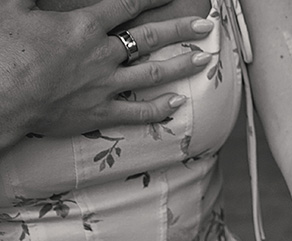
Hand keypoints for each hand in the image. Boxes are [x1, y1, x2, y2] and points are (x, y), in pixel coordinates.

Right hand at [0, 0, 214, 148]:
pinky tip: (178, 105)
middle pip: (152, 37)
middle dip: (182, 29)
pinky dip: (160, 109)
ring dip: (181, 66)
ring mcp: (106, 85)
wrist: (3, 96)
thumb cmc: (4, 49)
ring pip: (153, 74)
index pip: (126, 4)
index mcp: (84, 25)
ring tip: (204, 59)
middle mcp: (103, 54)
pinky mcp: (102, 112)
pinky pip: (138, 112)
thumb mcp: (14, 8)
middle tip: (206, 26)